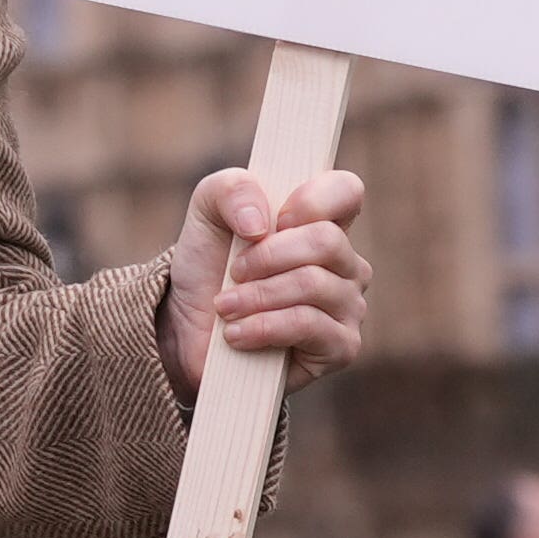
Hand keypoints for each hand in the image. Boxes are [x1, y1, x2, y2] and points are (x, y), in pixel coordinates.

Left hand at [161, 163, 370, 393]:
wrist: (190, 329)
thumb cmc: (209, 265)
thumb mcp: (207, 211)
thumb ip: (232, 190)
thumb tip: (259, 223)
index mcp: (322, 222)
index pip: (347, 191)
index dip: (311, 200)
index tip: (271, 222)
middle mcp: (345, 263)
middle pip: (326, 240)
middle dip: (267, 256)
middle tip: (234, 271)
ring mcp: (348, 306)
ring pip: (312, 284)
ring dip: (256, 295)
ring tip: (226, 307)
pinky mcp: (342, 347)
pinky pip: (308, 325)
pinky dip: (263, 326)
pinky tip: (237, 334)